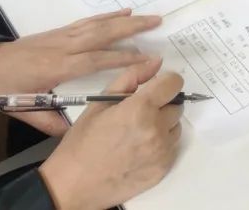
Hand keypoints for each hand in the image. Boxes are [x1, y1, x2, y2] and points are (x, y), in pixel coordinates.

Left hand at [0, 9, 160, 135]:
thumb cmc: (3, 89)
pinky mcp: (59, 32)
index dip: (123, 58)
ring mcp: (62, 36)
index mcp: (57, 68)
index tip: (148, 58)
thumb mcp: (22, 111)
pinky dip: (107, 15)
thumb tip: (77, 132)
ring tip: (150, 17)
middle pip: (103, 34)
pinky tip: (123, 12)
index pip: (96, 60)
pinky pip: (87, 21)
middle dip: (132, 29)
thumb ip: (50, 123)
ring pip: (99, 24)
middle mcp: (64, 47)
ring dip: (126, 20)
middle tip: (158, 23)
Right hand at [39, 59, 182, 209]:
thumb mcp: (100, 103)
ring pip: (175, 127)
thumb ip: (131, 78)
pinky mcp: (163, 169)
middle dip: (161, 106)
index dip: (165, 83)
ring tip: (136, 135)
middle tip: (137, 116)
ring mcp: (162, 151)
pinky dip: (161, 146)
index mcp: (141, 109)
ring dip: (163, 126)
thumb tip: (156, 63)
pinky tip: (138, 151)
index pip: (174, 83)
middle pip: (176, 105)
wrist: (72, 186)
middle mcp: (157, 129)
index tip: (155, 89)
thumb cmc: (82, 143)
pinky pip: (172, 148)